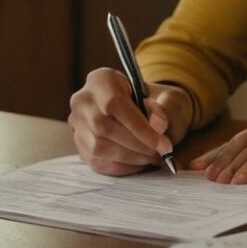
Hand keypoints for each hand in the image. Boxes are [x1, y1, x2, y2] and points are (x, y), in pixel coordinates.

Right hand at [68, 67, 190, 175]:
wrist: (145, 109)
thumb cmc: (158, 101)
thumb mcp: (169, 97)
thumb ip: (165, 108)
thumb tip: (157, 126)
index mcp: (101, 79)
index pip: (114, 104)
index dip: (139, 127)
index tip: (162, 144)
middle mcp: (82, 101)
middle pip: (103, 128)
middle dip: (136, 145)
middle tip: (159, 153)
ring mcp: (77, 125)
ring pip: (97, 148)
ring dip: (129, 158)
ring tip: (152, 158)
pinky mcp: (80, 145)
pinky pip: (96, 162)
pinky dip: (121, 167)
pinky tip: (139, 164)